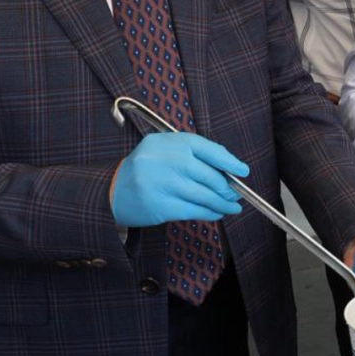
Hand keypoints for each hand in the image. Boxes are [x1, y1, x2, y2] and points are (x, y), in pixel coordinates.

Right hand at [110, 132, 246, 226]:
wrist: (111, 190)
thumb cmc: (146, 169)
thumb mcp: (165, 151)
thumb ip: (193, 154)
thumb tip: (230, 168)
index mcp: (169, 141)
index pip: (207, 149)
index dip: (229, 161)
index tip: (243, 171)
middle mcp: (164, 160)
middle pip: (208, 175)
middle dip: (227, 187)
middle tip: (236, 194)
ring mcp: (160, 183)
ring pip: (203, 195)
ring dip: (222, 203)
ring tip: (232, 206)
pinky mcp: (159, 205)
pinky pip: (193, 210)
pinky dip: (209, 213)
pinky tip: (216, 213)